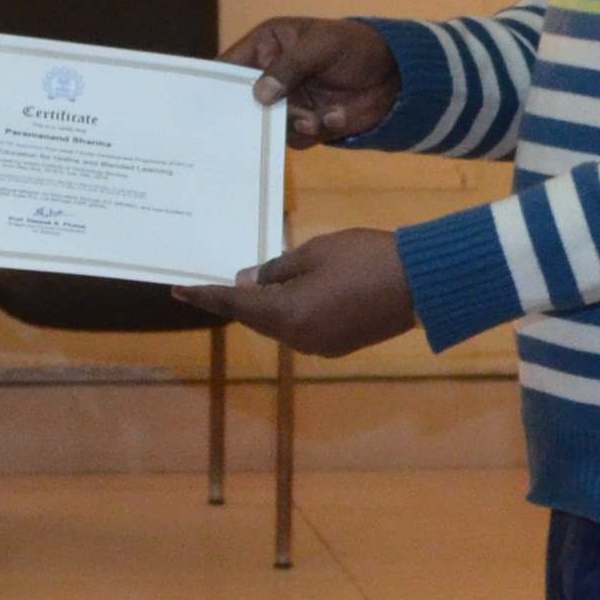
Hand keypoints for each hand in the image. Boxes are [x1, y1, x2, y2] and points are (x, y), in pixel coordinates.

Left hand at [184, 226, 417, 356]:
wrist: (421, 281)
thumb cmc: (364, 257)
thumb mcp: (314, 252)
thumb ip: (277, 268)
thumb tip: (249, 280)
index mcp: (288, 316)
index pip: (236, 305)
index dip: (206, 297)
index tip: (178, 290)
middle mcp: (299, 340)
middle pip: (256, 320)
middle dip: (237, 301)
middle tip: (215, 281)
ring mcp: (321, 347)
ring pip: (279, 325)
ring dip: (265, 307)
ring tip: (254, 282)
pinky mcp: (340, 346)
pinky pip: (302, 329)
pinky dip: (290, 312)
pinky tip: (290, 293)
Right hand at [226, 14, 397, 145]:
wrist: (397, 75)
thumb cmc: (356, 46)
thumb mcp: (322, 46)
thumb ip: (290, 67)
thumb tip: (259, 95)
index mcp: (267, 46)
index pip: (230, 66)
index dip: (217, 85)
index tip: (211, 106)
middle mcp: (271, 76)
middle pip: (245, 103)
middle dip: (258, 115)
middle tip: (271, 120)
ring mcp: (288, 102)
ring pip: (271, 125)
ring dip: (294, 124)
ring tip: (314, 120)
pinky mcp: (306, 123)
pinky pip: (296, 138)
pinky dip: (315, 130)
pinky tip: (336, 117)